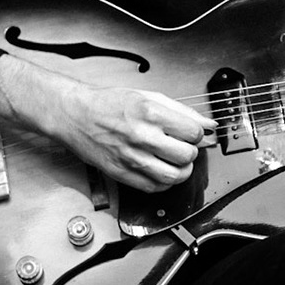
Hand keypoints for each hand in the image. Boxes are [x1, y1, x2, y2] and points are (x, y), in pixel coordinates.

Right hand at [53, 82, 216, 192]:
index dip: (196, 133)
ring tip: (175, 161)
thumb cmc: (109, 104)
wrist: (75, 115)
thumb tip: (209, 124)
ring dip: (181, 171)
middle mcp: (142, 136)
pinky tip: (160, 170)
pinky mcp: (122, 173)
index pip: (193, 132)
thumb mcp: (148, 97)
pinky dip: (164, 183)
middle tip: (183, 146)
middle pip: (187, 155)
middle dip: (191, 152)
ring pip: (174, 176)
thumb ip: (182, 111)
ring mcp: (131, 157)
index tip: (189, 133)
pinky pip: (154, 187)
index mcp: (150, 113)